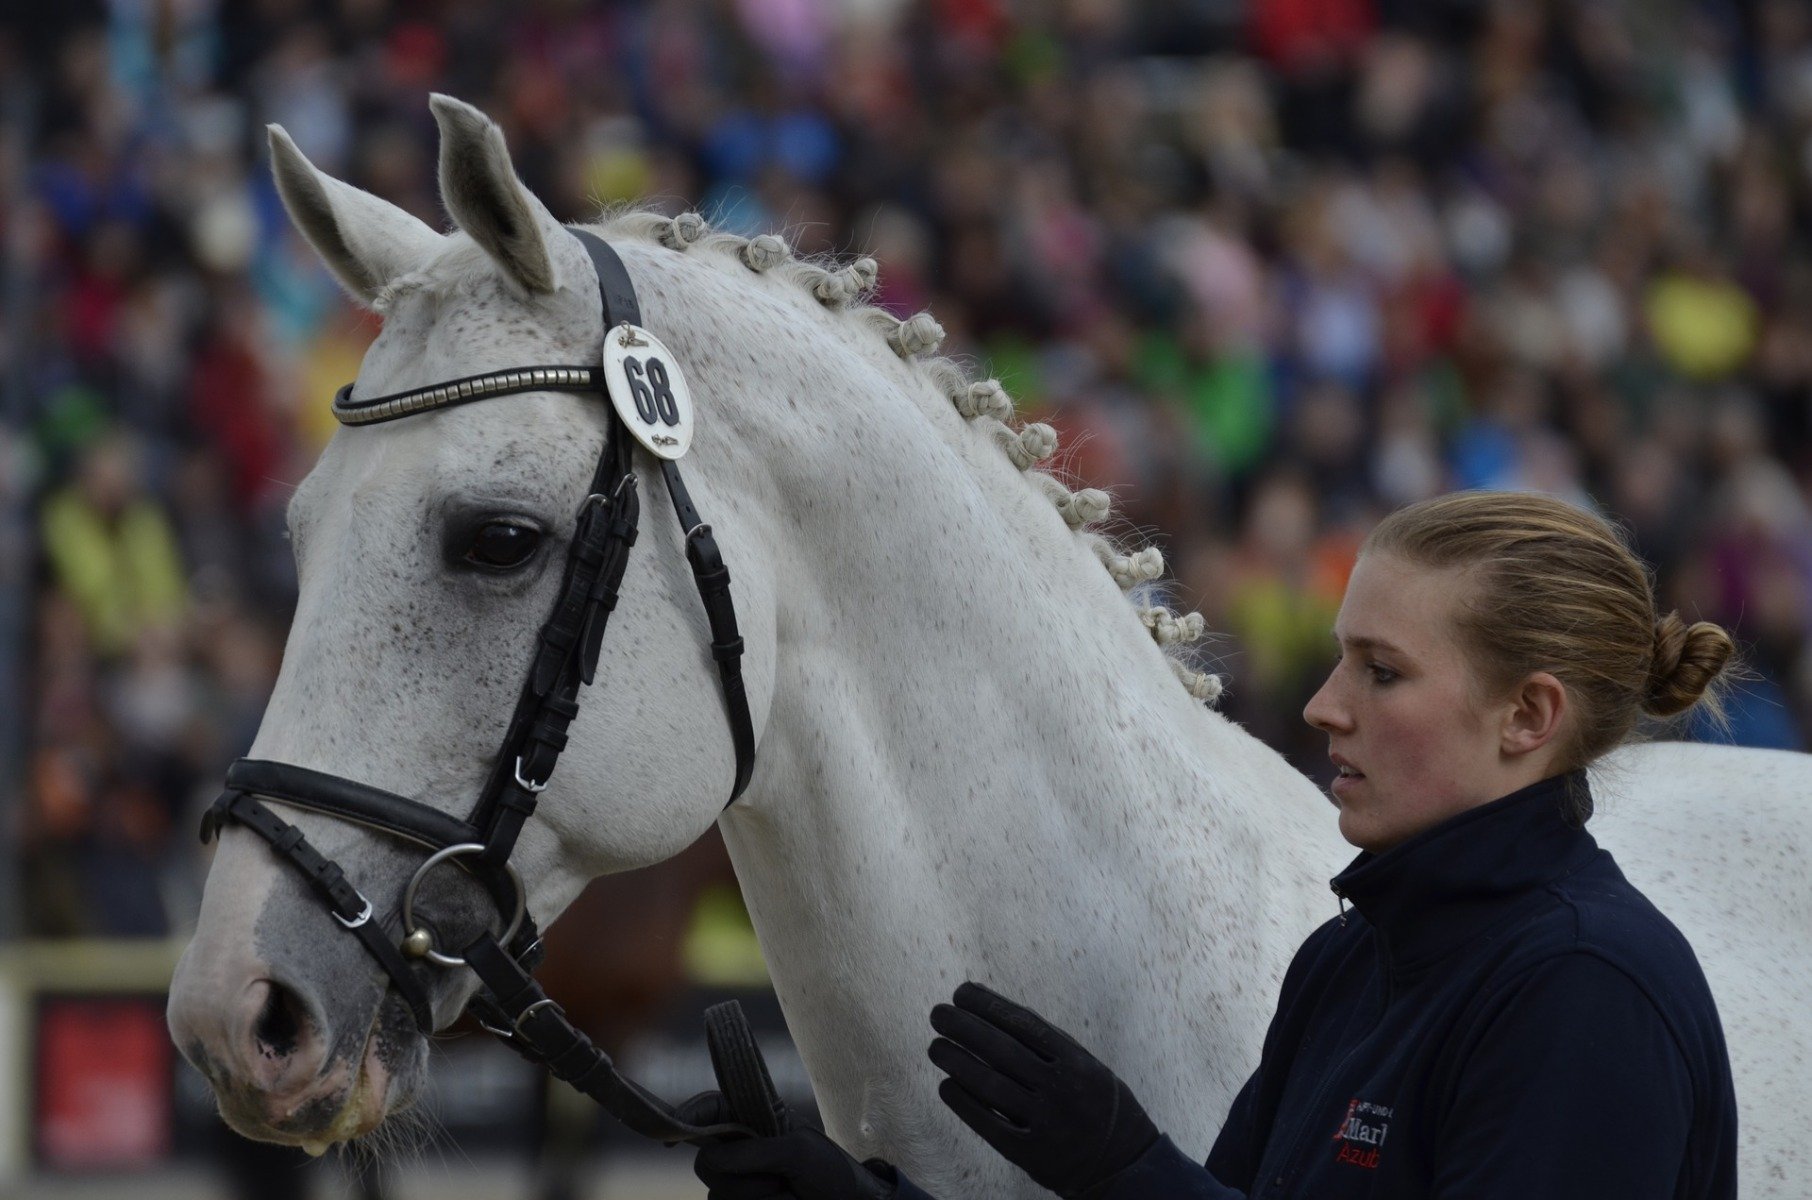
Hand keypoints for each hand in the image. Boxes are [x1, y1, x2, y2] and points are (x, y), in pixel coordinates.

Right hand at [681, 1091, 899, 1199]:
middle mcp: (742, 1151)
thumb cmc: (829, 1170)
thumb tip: (710, 1159)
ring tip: (787, 1192)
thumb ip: (751, 1151)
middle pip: (706, 1162)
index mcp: (754, 1122)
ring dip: (755, 1196)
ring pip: (718, 1194)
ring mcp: (742, 1183)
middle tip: (777, 1177)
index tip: (671, 1137)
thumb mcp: (795, 1151)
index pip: (710, 1110)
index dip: (687, 1116)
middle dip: (738, 1174)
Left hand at [929, 982, 1157, 1198]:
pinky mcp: (1030, 1153)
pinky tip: (946, 1085)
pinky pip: (988, 1124)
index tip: (960, 992)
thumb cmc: (1095, 1102)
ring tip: (935, 1047)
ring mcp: (1045, 1122)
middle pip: (1000, 1050)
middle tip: (937, 1014)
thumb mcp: (1086, 1065)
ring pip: (989, 1085)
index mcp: (1075, 1061)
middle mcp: (1060, 1089)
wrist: (1123, 1162)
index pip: (1023, 1024)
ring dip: (956, 1062)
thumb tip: (995, 1009)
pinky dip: (964, 1103)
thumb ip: (1048, 1043)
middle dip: (963, 1027)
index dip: (987, 1005)